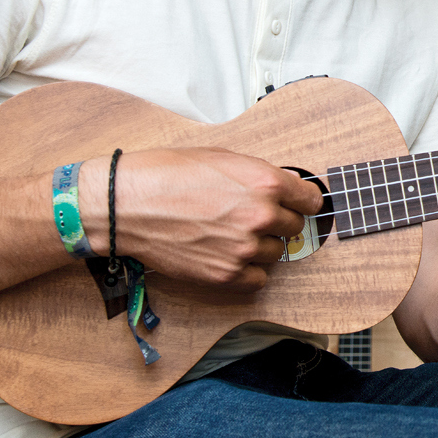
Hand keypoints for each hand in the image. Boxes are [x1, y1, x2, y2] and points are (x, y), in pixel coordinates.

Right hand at [77, 147, 322, 292]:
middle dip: (277, 222)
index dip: (302, 201)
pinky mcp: (226, 274)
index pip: (311, 200)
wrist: (127, 205)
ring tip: (232, 234)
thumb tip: (282, 187)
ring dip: (261, 246)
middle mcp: (260, 215)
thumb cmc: (166, 174)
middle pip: (294, 227)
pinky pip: (258, 279)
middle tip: (252, 217)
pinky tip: (229, 256)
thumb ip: (258, 175)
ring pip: (277, 253)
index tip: (297, 205)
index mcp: (265, 182)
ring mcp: (245, 248)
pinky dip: (248, 270)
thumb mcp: (222, 157)